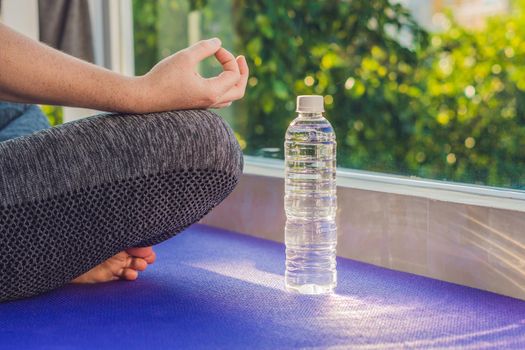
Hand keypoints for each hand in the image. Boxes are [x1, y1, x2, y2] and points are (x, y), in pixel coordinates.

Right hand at [133, 38, 248, 112]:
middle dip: (243, 73)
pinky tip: (216, 78)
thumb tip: (218, 42)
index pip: (233, 74)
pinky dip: (224, 88)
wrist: (145, 97)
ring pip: (230, 97)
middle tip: (240, 58)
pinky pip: (220, 100)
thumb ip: (204, 48)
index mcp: (212, 92)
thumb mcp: (184, 57)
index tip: (215, 49)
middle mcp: (211, 102)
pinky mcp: (197, 105)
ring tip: (232, 67)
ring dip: (234, 82)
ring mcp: (205, 105)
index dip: (228, 57)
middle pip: (239, 90)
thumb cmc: (163, 77)